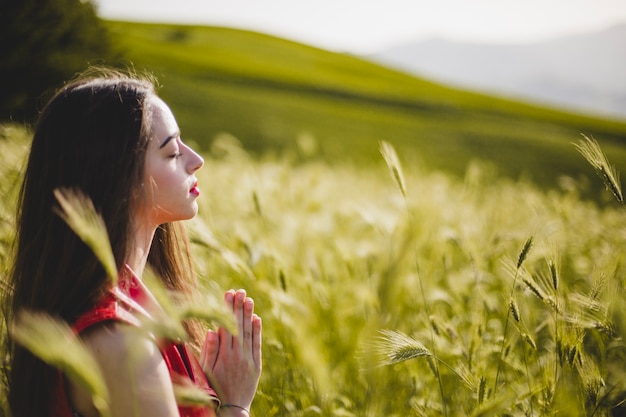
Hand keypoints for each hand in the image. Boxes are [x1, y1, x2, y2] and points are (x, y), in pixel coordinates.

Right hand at [200, 289, 261, 410]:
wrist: (231, 409)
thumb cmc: (213, 389)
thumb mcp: (206, 372)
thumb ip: (210, 350)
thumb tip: (212, 330)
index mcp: (223, 356)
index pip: (226, 326)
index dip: (227, 309)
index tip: (228, 294)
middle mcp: (238, 356)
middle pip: (238, 326)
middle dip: (238, 307)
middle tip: (240, 291)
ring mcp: (248, 360)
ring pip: (249, 333)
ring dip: (248, 314)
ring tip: (248, 299)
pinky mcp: (256, 365)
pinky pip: (257, 345)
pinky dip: (257, 331)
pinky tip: (257, 318)